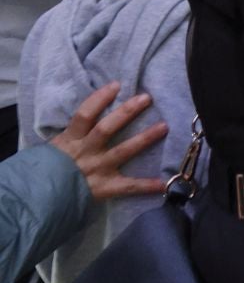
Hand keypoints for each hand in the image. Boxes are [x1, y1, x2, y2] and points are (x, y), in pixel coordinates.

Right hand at [50, 81, 169, 201]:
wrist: (40, 197)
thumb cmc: (49, 169)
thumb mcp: (55, 147)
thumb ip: (72, 133)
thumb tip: (91, 112)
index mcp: (71, 140)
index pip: (84, 115)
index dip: (99, 98)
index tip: (117, 85)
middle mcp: (85, 152)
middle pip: (107, 128)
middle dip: (127, 112)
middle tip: (146, 98)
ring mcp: (97, 169)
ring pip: (123, 151)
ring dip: (144, 138)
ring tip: (164, 126)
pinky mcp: (105, 187)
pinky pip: (128, 186)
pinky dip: (146, 185)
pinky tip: (165, 183)